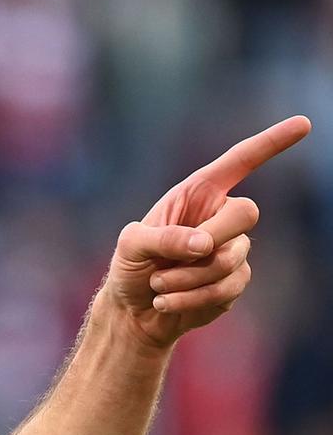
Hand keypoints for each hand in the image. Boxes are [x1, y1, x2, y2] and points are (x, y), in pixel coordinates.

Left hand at [103, 115, 310, 348]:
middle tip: (174, 258)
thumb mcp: (131, 245)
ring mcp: (232, 250)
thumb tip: (205, 244)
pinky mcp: (233, 283)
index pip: (240, 162)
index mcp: (199, 193)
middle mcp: (221, 217)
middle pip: (247, 213)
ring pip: (231, 260)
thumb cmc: (130, 267)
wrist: (133, 311)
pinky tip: (165, 302)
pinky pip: (225, 289)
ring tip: (158, 285)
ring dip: (187, 277)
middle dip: (210, 238)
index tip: (303, 124)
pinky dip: (189, 299)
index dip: (270, 143)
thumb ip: (162, 237)